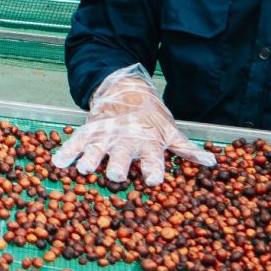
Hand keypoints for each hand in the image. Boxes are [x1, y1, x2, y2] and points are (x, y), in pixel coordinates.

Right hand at [50, 65, 217, 185]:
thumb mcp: (171, 131)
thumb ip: (187, 150)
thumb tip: (212, 163)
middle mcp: (126, 139)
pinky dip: (66, 152)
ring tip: (84, 169)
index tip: (153, 180)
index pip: (153, 157)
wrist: (125, 90)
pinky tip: (58, 163)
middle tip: (115, 175)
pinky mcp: (89, 131)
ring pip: (97, 149)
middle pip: (122, 154)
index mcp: (148, 142)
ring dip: (90, 159)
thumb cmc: (151, 118)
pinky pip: (76, 142)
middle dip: (118, 165)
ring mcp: (105, 134)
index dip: (153, 169)